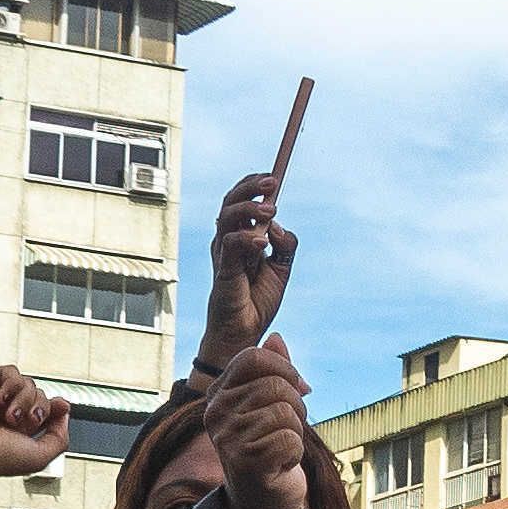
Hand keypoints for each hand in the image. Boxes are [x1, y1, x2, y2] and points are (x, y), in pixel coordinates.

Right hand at [0, 366, 71, 495]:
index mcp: (21, 428)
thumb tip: (65, 411)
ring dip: (25, 399)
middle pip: (40, 395)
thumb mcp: (42, 455)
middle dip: (40, 407)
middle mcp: (8, 412)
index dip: (55, 406)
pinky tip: (1, 401)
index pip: (45, 408)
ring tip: (10, 416)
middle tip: (26, 422)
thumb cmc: (1, 458)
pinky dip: (12, 385)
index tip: (61, 406)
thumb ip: (61, 437)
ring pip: (29, 383)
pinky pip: (12, 371)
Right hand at [197, 169, 300, 364]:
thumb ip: (285, 244)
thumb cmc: (258, 301)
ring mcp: (223, 254)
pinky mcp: (222, 269)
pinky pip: (229, 244)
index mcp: (240, 236)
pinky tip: (263, 243)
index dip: (254, 185)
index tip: (273, 176)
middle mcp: (228, 240)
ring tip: (272, 211)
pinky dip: (247, 238)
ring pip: (227, 216)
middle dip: (251, 187)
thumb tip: (277, 225)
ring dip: (250, 208)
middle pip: (231, 201)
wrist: (245, 332)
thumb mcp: (282, 268)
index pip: (241, 201)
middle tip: (273, 183)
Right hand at [204, 337, 314, 508]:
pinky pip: (291, 439)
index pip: (254, 357)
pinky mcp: (245, 461)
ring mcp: (228, 437)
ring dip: (295, 432)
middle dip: (295, 407)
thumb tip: (276, 338)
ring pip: (286, 412)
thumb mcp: (271, 404)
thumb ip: (274, 371)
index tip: (292, 389)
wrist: (264, 499)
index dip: (284, 369)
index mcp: (218, 394)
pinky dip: (294, 454)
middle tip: (285, 430)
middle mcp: (215, 413)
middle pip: (277, 385)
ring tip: (280, 447)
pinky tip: (280, 465)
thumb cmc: (269, 447)